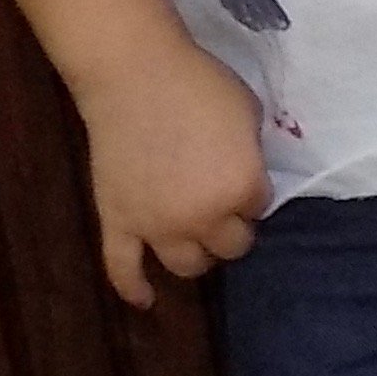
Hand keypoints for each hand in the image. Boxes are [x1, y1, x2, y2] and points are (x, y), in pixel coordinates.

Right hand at [81, 45, 272, 306]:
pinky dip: (134, 288)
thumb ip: (250, 155)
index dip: (252, 192)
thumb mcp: (248, 115)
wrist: (135, 74)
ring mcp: (156, 226)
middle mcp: (202, 218)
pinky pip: (123, 269)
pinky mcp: (117, 222)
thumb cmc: (199, 85)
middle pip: (228, 247)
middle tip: (221, 207)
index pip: (259, 209)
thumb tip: (245, 173)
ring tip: (195, 241)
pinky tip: (146, 301)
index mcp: (241, 189)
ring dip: (195, 255)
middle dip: (229, 228)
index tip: (242, 172)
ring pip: (186, 265)